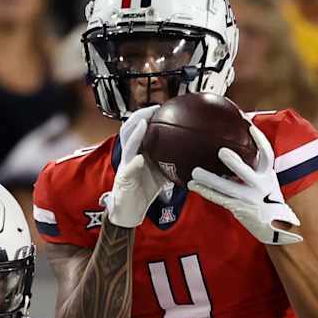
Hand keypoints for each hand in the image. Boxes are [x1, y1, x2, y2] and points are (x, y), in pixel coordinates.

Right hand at [105, 105, 168, 227]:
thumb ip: (173, 164)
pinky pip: (128, 169)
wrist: (130, 210)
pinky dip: (134, 163)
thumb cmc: (144, 191)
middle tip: (154, 109)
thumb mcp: (162, 174)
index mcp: (139, 151)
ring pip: (127, 144)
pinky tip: (140, 160)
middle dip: (140, 116)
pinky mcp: (123, 178)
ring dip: (135, 133)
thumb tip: (194, 158)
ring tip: (144, 124)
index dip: (148, 115)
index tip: (162, 106)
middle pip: (130, 129)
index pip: (141, 128)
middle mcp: (130, 154)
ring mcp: (125, 164)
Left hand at [187, 126, 302, 244]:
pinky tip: (193, 185)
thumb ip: (255, 166)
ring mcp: (247, 198)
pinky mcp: (237, 208)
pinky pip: (218, 198)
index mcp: (267, 175)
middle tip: (221, 152)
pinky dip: (205, 191)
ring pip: (226, 187)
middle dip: (234, 163)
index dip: (260, 141)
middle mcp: (259, 186)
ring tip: (195, 172)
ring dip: (209, 180)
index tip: (250, 127)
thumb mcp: (268, 180)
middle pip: (246, 172)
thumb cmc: (267, 197)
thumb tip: (235, 144)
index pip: (267, 155)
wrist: (272, 225)